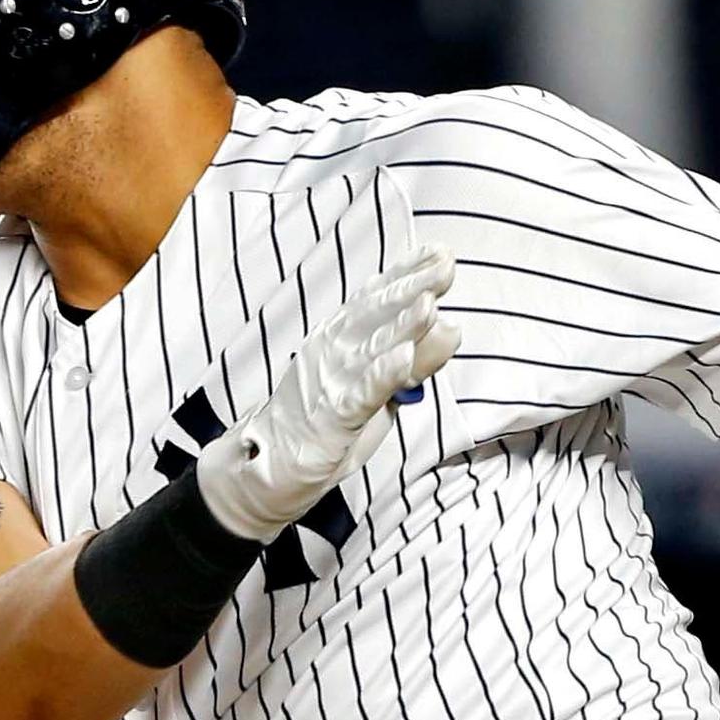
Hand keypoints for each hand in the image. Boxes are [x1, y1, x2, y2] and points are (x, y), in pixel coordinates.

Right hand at [196, 229, 457, 542]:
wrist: (266, 468)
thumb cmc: (325, 424)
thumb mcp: (379, 390)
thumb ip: (415, 360)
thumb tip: (453, 327)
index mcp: (340, 338)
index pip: (377, 299)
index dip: (407, 274)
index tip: (439, 251)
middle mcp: (332, 350)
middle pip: (375, 314)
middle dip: (411, 287)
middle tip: (444, 263)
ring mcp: (329, 382)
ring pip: (371, 348)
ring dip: (400, 324)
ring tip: (430, 302)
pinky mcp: (331, 418)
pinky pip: (360, 393)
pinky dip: (382, 374)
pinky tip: (403, 358)